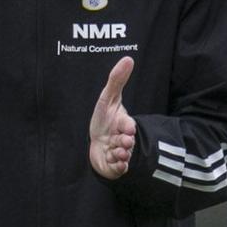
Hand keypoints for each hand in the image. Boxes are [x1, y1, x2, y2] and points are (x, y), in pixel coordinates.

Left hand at [88, 55, 136, 178]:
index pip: (127, 124)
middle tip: (122, 142)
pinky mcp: (116, 165)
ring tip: (115, 152)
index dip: (127, 126)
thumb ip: (117, 80)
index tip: (127, 127)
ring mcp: (121, 152)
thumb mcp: (107, 99)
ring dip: (120, 154)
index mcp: (123, 124)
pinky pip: (118, 168)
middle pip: (128, 142)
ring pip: (123, 155)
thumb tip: (129, 58)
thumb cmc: (104, 120)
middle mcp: (124, 139)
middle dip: (125, 142)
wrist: (98, 144)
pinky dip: (117, 166)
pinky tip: (113, 162)